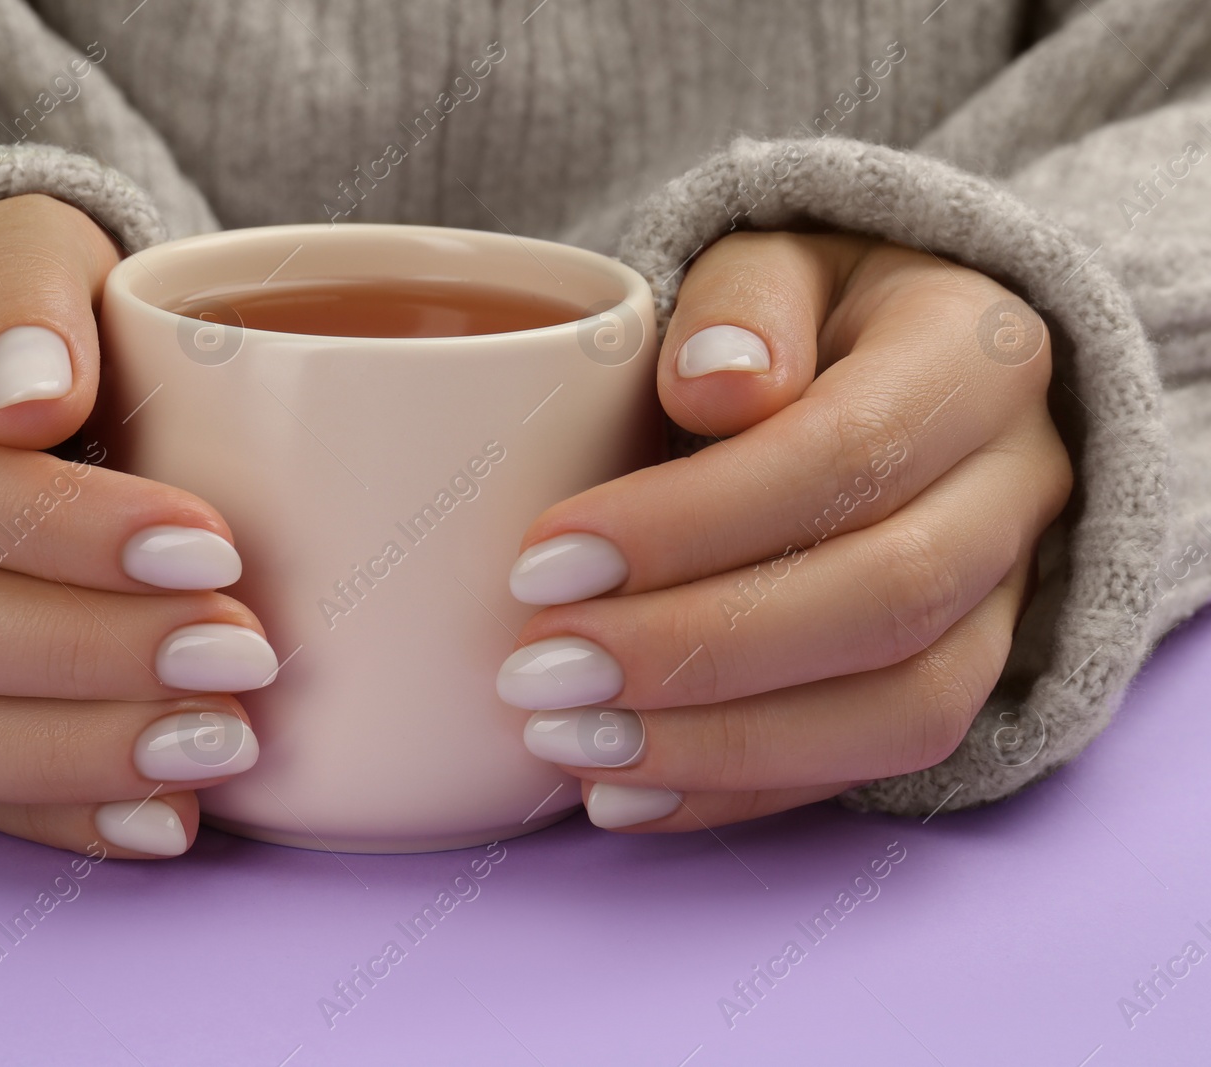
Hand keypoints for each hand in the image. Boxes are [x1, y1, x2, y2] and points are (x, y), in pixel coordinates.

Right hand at [0, 194, 276, 856]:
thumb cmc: (12, 302)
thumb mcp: (27, 242)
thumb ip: (25, 294)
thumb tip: (27, 400)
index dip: (58, 530)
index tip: (208, 548)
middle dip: (89, 652)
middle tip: (244, 655)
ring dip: (74, 753)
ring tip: (221, 745)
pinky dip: (51, 812)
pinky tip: (161, 818)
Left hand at [498, 231, 1071, 830]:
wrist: (891, 364)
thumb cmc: (802, 310)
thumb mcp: (770, 258)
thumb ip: (742, 303)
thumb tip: (715, 384)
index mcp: (977, 351)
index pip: (846, 454)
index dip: (690, 522)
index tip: (544, 559)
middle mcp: (1019, 482)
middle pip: (884, 599)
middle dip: (695, 648)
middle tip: (539, 670)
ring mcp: (1009, 594)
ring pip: (902, 708)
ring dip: (721, 744)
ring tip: (568, 742)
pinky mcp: (969, 675)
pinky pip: (880, 763)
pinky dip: (745, 789)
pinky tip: (626, 794)